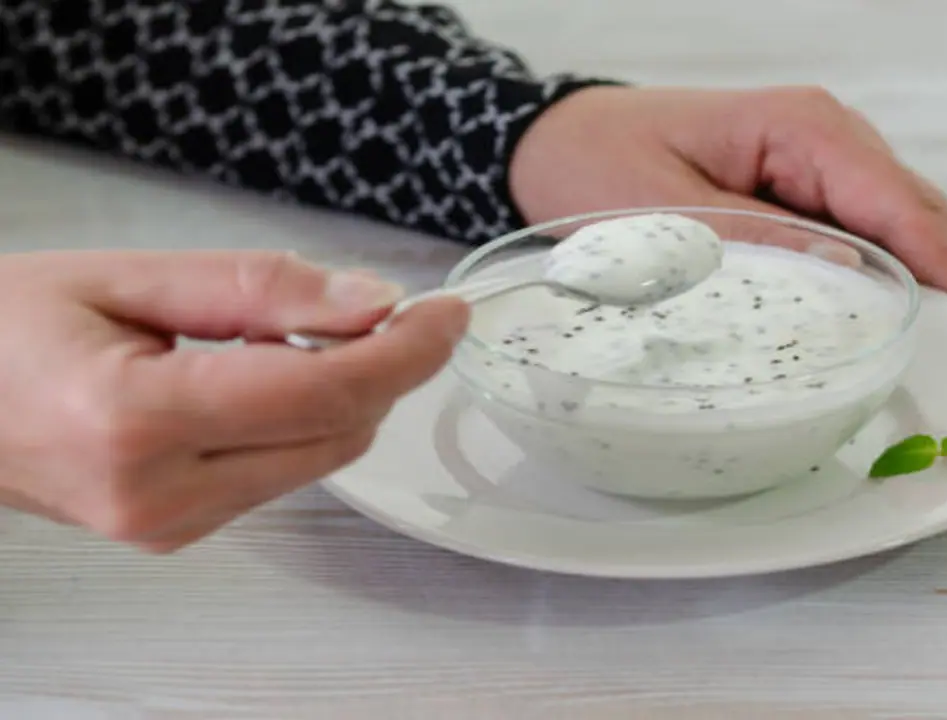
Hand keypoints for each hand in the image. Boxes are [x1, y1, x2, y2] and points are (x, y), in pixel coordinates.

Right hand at [0, 250, 467, 551]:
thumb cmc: (0, 330)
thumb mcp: (123, 277)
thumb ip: (255, 288)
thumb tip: (371, 303)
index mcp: (136, 420)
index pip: (324, 393)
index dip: (406, 352)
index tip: (449, 314)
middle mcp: (160, 494)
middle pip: (338, 434)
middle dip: (384, 369)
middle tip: (392, 308)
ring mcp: (170, 526)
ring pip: (321, 459)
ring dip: (346, 394)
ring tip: (301, 332)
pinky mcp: (177, 532)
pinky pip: (282, 474)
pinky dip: (304, 421)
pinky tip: (272, 375)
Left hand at [510, 85, 946, 310]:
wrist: (560, 142)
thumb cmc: (599, 163)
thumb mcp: (668, 211)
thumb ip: (758, 240)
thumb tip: (850, 273)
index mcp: (801, 128)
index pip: (898, 204)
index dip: (945, 269)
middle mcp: (826, 134)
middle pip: (919, 213)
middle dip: (939, 280)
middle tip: (942, 357)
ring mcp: (819, 159)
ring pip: (900, 223)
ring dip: (909, 278)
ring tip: (902, 347)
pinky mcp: (804, 185)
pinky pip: (862, 230)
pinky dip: (873, 271)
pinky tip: (856, 316)